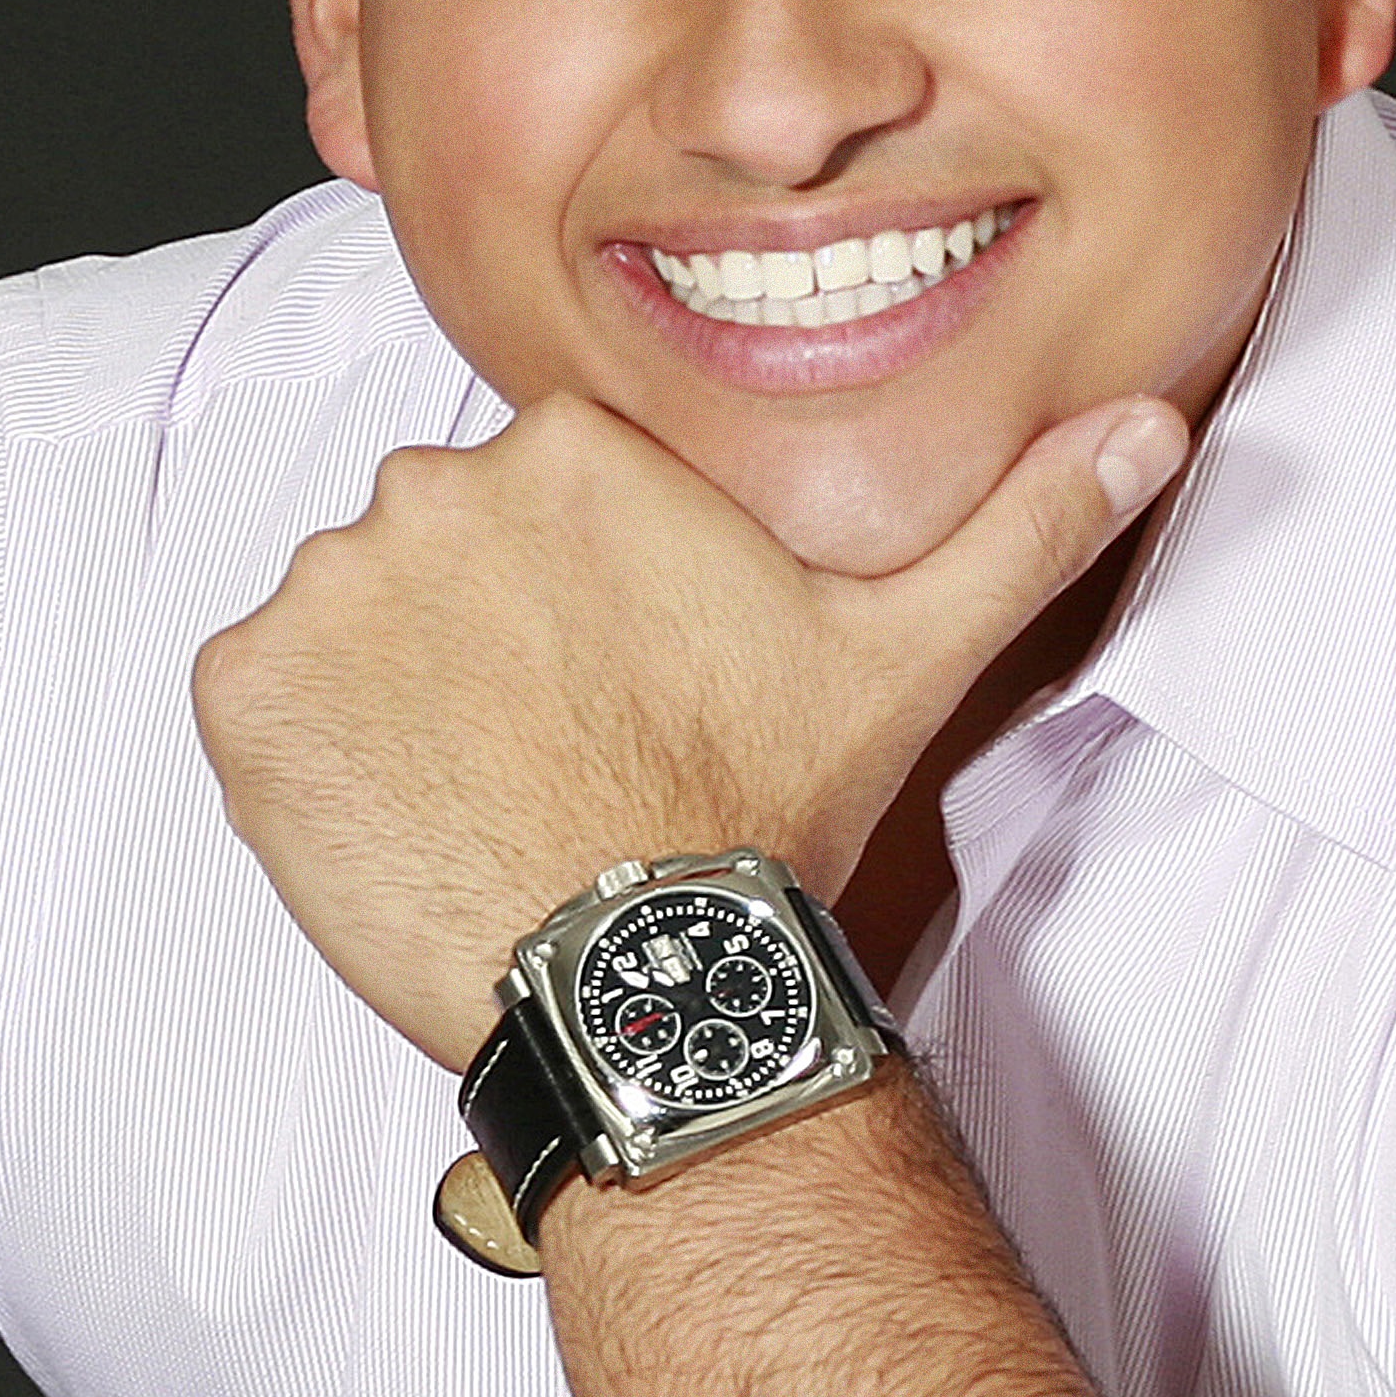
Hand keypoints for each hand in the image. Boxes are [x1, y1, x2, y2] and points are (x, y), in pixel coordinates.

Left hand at [194, 391, 1185, 1063]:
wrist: (648, 973)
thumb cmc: (767, 809)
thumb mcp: (911, 648)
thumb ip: (1022, 520)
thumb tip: (1150, 424)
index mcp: (575, 448)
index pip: (539, 496)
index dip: (578, 599)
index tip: (619, 684)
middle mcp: (434, 486)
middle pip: (438, 548)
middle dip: (482, 638)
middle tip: (558, 749)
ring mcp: (327, 590)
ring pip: (350, 622)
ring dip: (394, 696)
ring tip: (487, 794)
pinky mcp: (245, 696)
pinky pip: (260, 701)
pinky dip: (308, 758)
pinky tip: (404, 817)